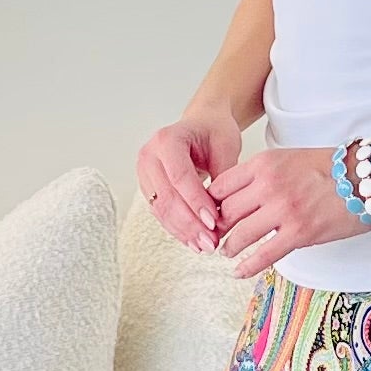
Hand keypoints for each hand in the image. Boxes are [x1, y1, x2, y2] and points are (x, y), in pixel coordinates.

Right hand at [137, 108, 248, 254]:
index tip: (214, 222)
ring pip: (160, 209)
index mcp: (167, 139)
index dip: (196, 202)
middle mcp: (150, 155)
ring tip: (205, 247)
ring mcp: (144, 172)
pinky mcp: (148, 187)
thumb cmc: (214, 131)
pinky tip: (194, 241)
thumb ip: (223, 178)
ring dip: (183, 231)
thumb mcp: (225, 147)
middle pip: (167, 196)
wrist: (201, 124)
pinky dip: (178, 229)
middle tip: (211, 243)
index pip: (180, 176)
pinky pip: (160, 212)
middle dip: (190, 223)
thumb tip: (223, 213)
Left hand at [205, 145, 369, 277]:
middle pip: (226, 211)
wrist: (369, 178)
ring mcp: (283, 210)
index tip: (213, 212)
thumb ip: (264, 174)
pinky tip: (239, 271)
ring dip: (229, 247)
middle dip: (218, 227)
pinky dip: (246, 266)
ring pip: (240, 234)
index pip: (222, 186)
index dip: (213, 203)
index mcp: (265, 163)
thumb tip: (239, 196)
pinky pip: (263, 255)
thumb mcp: (290, 158)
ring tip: (227, 251)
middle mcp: (269, 185)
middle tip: (216, 235)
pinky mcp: (299, 233)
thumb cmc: (333, 168)